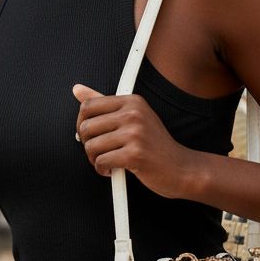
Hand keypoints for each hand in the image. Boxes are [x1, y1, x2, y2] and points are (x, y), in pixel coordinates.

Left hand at [73, 84, 188, 197]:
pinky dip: (102, 170)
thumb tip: (77, 89)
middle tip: (99, 153)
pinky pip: (101, 161)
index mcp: (132, 101)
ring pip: (91, 146)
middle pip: (86, 126)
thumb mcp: (133, 118)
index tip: (90, 135)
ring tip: (107, 162)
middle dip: (87, 145)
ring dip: (94, 160)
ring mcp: (135, 133)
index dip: (82, 124)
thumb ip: (104, 103)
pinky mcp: (135, 154)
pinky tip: (113, 171)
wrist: (182, 168)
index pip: (88, 106)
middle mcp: (134, 113)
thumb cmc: (155, 145)